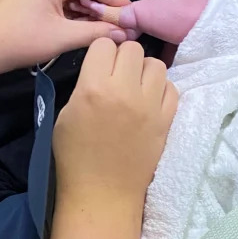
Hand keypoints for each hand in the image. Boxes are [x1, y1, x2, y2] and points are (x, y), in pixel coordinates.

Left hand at [0, 0, 129, 73]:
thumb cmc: (20, 42)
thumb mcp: (63, 38)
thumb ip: (97, 32)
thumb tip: (125, 33)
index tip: (128, 19)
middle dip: (101, 4)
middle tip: (117, 26)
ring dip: (87, 7)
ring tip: (101, 28)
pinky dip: (72, 7)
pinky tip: (81, 24)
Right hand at [54, 39, 177, 202]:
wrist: (103, 193)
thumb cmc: (74, 157)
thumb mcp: (65, 115)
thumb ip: (84, 86)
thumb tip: (101, 69)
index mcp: (94, 88)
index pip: (104, 45)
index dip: (100, 52)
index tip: (98, 65)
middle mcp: (125, 91)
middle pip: (133, 49)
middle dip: (122, 58)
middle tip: (116, 75)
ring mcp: (150, 106)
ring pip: (156, 64)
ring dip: (143, 71)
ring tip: (135, 86)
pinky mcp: (166, 120)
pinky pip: (172, 87)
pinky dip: (160, 89)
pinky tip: (149, 100)